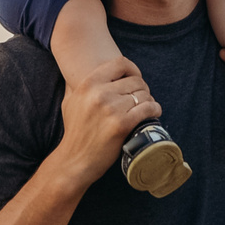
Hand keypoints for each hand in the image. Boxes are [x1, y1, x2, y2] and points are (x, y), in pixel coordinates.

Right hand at [56, 56, 163, 188]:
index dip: (133, 70)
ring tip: (146, 109)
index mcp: (88, 84)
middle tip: (140, 100)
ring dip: (149, 101)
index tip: (135, 79)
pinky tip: (154, 113)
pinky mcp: (122, 124)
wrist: (74, 160)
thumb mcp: (70, 101)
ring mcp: (112, 109)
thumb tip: (90, 69)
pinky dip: (155, 110)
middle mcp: (100, 93)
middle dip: (142, 90)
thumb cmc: (74, 132)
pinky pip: (148, 108)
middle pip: (136, 81)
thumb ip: (80, 85)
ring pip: (144, 95)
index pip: (120, 64)